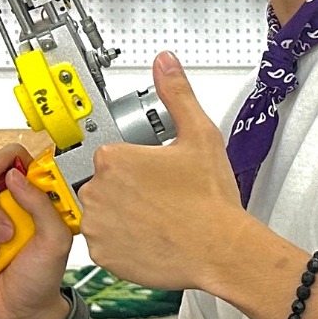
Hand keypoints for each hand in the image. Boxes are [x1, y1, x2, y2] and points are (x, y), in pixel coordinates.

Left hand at [75, 54, 269, 296]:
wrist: (220, 250)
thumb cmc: (210, 201)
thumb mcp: (199, 135)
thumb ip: (176, 94)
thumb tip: (165, 64)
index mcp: (114, 158)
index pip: (111, 155)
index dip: (136, 164)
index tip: (156, 174)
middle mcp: (97, 191)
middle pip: (103, 183)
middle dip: (127, 189)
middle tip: (160, 197)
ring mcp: (97, 225)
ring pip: (102, 213)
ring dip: (121, 215)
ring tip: (156, 218)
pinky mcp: (102, 254)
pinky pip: (103, 243)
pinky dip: (121, 242)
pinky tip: (149, 237)